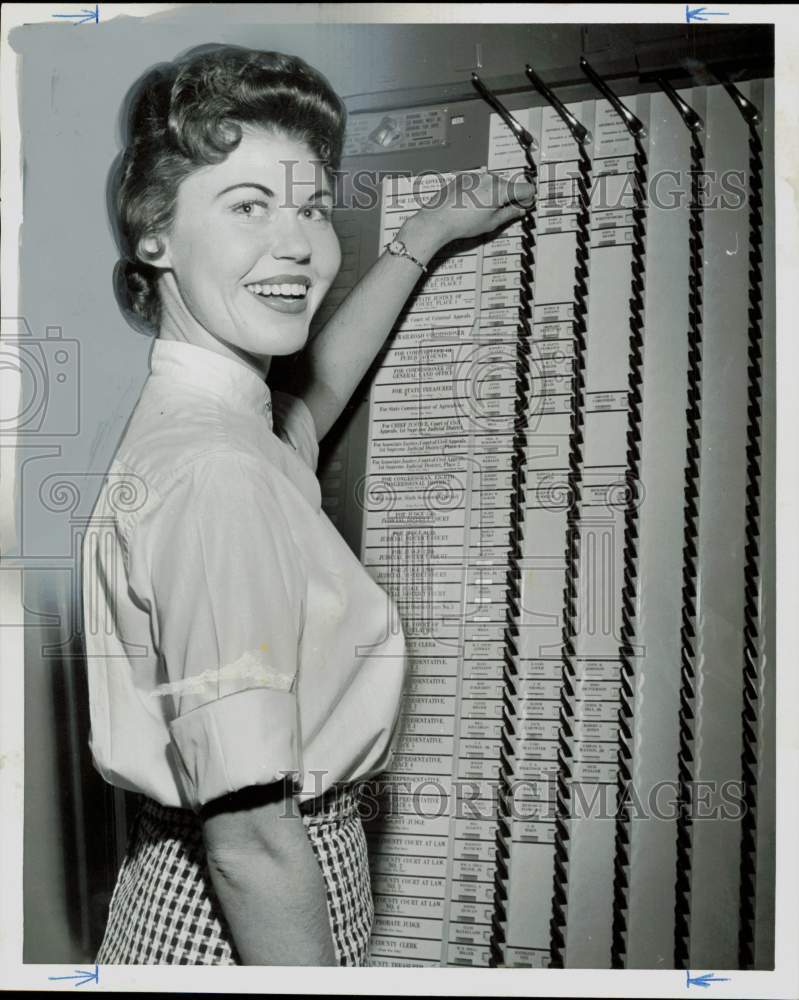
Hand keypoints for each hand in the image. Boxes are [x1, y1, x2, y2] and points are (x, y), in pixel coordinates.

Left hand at [400, 167, 534, 258]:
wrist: (437, 219)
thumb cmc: (461, 223)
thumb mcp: (491, 223)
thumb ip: (509, 214)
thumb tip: (520, 210)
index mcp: (500, 190)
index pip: (525, 188)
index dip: (528, 198)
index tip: (527, 204)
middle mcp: (489, 178)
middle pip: (509, 185)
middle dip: (509, 197)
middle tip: (503, 212)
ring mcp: (476, 176)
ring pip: (493, 183)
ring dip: (494, 193)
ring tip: (482, 211)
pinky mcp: (464, 176)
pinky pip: (479, 182)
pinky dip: (480, 191)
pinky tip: (471, 205)